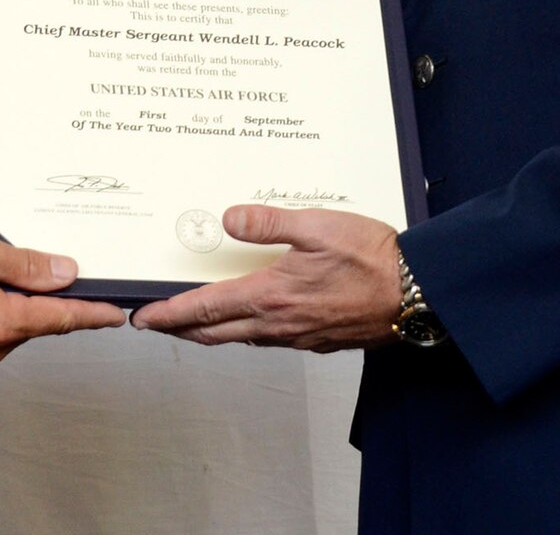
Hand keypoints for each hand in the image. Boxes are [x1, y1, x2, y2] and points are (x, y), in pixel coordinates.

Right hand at [0, 223, 125, 365]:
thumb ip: (25, 264)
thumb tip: (63, 273)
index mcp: (1, 325)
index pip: (62, 319)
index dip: (93, 314)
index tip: (116, 314)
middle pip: (38, 315)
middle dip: (44, 283)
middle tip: (46, 252)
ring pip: (13, 311)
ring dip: (12, 281)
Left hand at [130, 206, 399, 351]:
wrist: (417, 293)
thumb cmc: (373, 259)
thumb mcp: (317, 225)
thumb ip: (268, 222)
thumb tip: (229, 219)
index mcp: (271, 296)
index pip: (205, 309)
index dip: (169, 314)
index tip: (143, 318)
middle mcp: (279, 324)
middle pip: (215, 333)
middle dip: (180, 328)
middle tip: (155, 322)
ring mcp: (298, 336)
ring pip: (241, 339)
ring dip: (212, 332)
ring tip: (194, 320)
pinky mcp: (318, 340)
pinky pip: (270, 340)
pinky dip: (247, 332)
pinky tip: (250, 320)